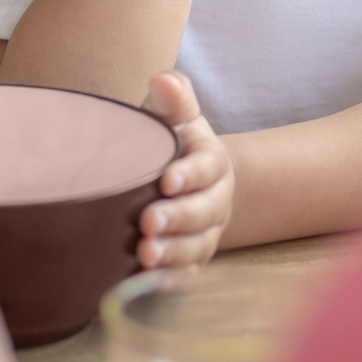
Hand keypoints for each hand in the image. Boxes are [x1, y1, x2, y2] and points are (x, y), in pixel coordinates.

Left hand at [139, 71, 234, 271]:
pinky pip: (186, 275)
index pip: (207, 167)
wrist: (192, 185)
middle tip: (149, 223)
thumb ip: (174, 98)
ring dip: (173, 252)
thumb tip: (161, 79)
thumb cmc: (175, 146)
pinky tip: (147, 282)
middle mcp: (215, 201)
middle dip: (179, 218)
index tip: (167, 179)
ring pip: (197, 247)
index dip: (190, 174)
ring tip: (145, 255)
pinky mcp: (192, 261)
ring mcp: (206, 234)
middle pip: (204, 211)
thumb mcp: (178, 119)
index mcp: (212, 162)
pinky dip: (169, 281)